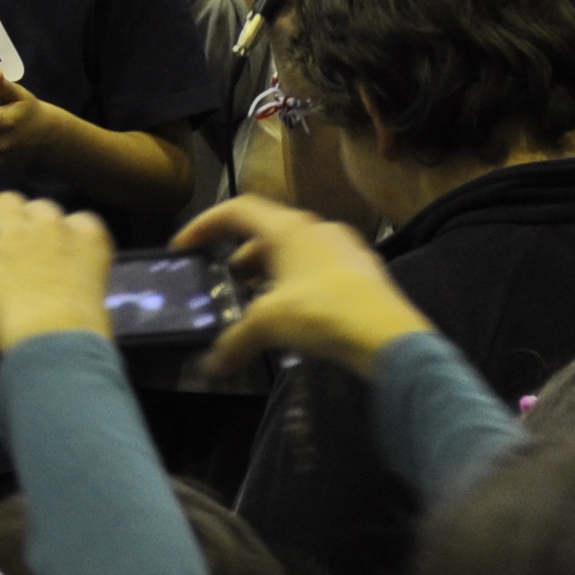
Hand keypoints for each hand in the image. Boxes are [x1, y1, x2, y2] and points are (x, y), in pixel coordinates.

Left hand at [0, 191, 118, 351]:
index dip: (66, 231)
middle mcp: (52, 228)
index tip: (59, 247)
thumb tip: (70, 290)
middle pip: (40, 206)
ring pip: (1, 202)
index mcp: (88, 239)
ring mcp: (13, 238)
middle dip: (31, 220)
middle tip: (22, 244)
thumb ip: (80, 280)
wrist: (57, 341)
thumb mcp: (95, 297)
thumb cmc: (85, 332)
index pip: (80, 219)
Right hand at [179, 192, 437, 382]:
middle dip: (240, 257)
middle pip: (266, 231)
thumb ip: (235, 341)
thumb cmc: (323, 313)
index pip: (237, 210)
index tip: (186, 246)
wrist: (389, 335)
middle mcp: (316, 228)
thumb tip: (211, 364)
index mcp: (288, 228)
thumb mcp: (269, 324)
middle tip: (225, 283)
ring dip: (270, 272)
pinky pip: (318, 267)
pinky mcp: (363, 269)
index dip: (205, 224)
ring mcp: (343, 247)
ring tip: (256, 302)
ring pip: (294, 250)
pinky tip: (295, 314)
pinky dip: (297, 283)